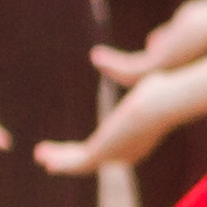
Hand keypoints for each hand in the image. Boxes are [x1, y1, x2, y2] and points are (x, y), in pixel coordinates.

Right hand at [40, 71, 189, 177]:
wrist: (162, 104)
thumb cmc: (165, 88)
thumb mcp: (152, 76)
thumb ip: (145, 69)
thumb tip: (152, 43)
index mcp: (138, 137)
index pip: (112, 146)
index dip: (92, 147)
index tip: (78, 146)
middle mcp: (127, 152)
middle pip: (95, 159)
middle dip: (71, 158)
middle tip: (52, 159)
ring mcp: (115, 155)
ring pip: (83, 163)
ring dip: (60, 160)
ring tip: (41, 156)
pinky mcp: (102, 154)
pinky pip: (77, 163)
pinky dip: (60, 162)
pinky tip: (44, 159)